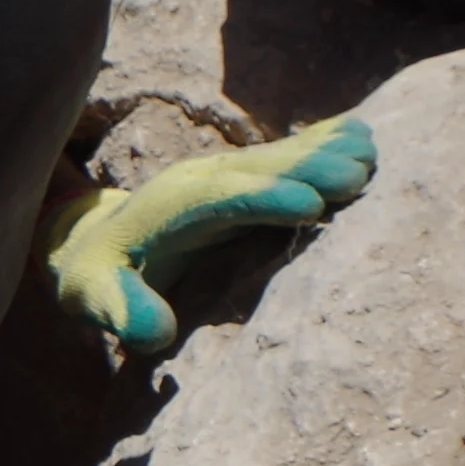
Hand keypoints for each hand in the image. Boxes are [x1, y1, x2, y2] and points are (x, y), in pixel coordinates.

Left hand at [45, 111, 376, 351]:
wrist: (93, 244)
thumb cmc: (97, 278)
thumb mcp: (93, 298)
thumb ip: (120, 310)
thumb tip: (154, 331)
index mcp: (166, 209)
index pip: (215, 201)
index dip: (261, 200)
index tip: (308, 203)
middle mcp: (198, 182)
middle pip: (256, 170)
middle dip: (305, 169)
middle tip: (358, 174)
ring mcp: (221, 175)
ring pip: (276, 158)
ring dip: (323, 152)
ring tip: (371, 150)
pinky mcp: (240, 178)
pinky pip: (283, 158)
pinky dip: (321, 144)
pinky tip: (362, 134)